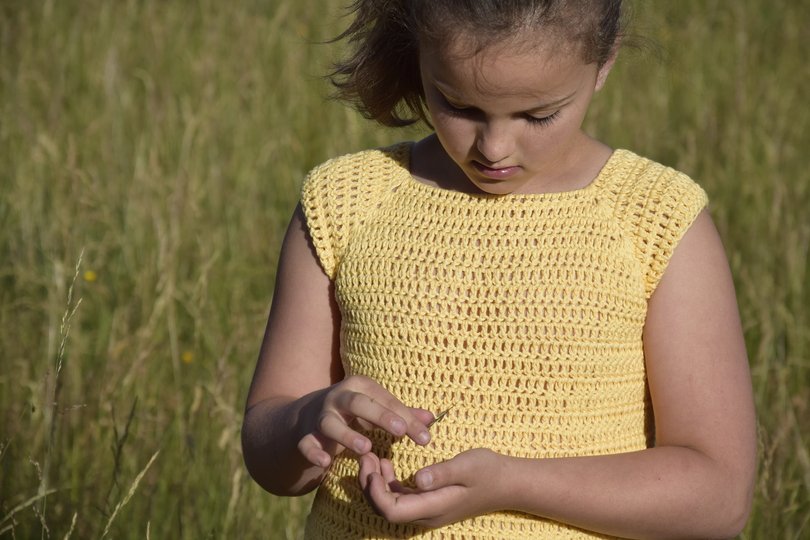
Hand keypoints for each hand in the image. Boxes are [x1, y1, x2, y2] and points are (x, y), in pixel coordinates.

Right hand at [297, 375, 433, 468]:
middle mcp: (338, 398)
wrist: (305, 417)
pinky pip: (307, 443)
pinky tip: (326, 463)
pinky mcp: (304, 435)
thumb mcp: (376, 409)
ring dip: (347, 434)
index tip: (425, 437)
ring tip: (365, 447)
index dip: (407, 418)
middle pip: (359, 403)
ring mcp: (319, 416)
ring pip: (330, 423)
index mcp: (360, 387)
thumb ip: (402, 414)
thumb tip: (432, 418)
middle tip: (401, 431)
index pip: (387, 401)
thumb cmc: (352, 413)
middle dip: (381, 416)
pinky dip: (314, 452)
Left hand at [358, 448, 504, 527]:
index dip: (375, 492)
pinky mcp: (428, 500)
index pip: (392, 511)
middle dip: (369, 485)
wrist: (508, 483)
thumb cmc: (489, 471)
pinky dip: (387, 482)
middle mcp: (426, 513)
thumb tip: (417, 479)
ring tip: (370, 456)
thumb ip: (442, 473)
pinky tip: (385, 463)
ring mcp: (427, 508)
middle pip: (385, 509)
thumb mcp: (467, 466)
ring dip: (375, 482)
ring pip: (390, 504)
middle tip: (364, 455)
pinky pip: (400, 497)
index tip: (373, 466)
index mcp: (434, 507)